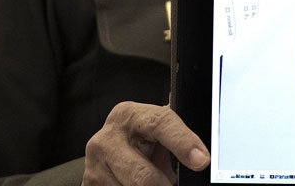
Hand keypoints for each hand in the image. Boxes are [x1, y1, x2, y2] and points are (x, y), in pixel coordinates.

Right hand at [83, 102, 208, 185]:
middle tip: (173, 183)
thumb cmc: (143, 139)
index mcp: (129, 115)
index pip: (160, 125)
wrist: (111, 151)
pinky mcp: (89, 185)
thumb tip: (205, 131)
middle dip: (163, 185)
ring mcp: (94, 165)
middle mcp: (106, 138)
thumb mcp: (158, 129)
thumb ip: (177, 129)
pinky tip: (137, 185)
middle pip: (143, 175)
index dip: (183, 143)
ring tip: (155, 181)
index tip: (201, 161)